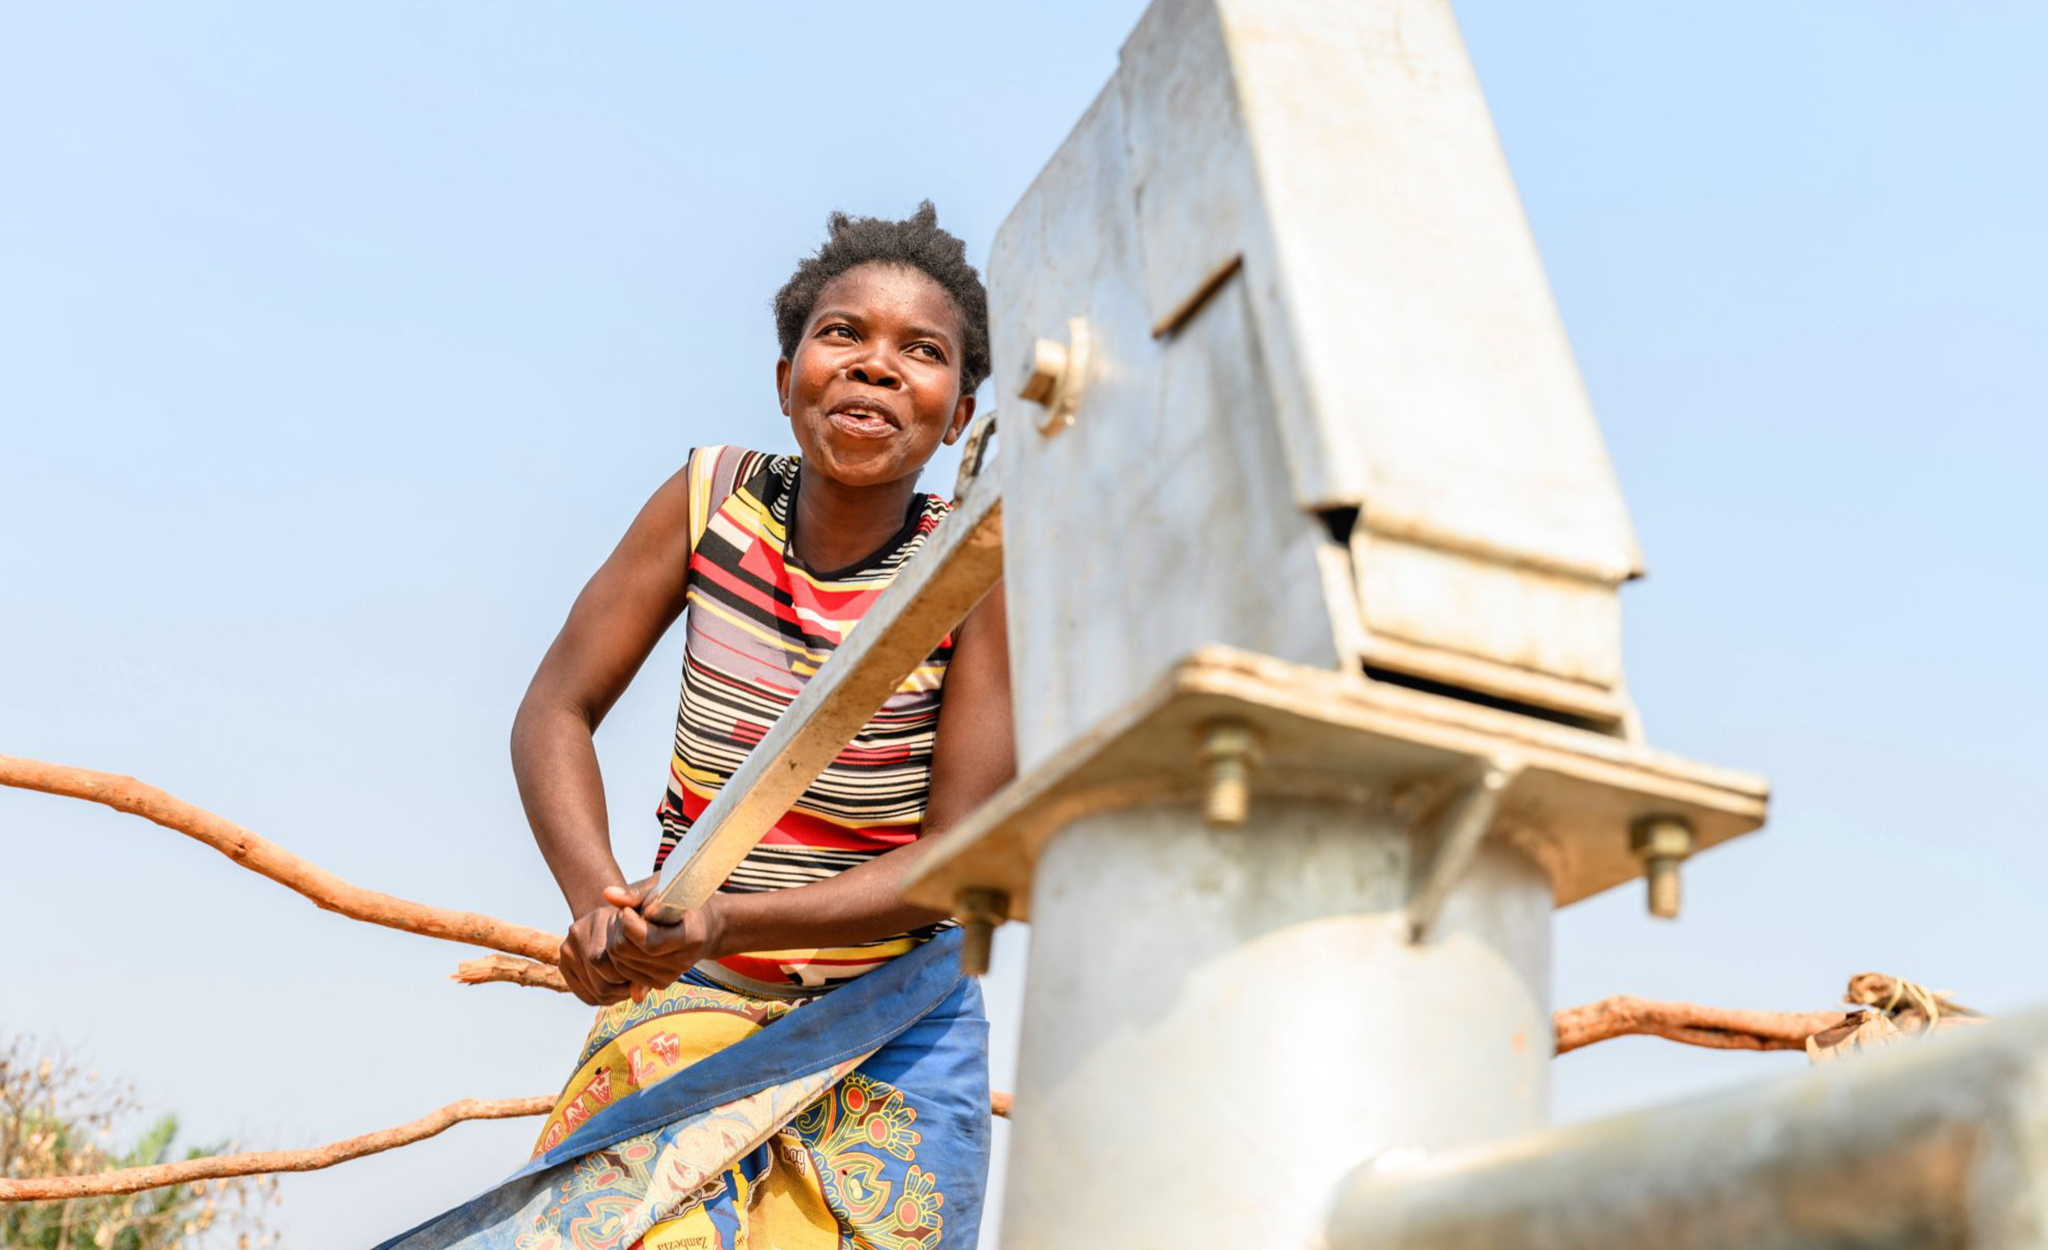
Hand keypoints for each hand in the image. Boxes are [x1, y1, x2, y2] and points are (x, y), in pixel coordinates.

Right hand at [557, 903, 634, 1006]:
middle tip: (635, 986)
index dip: (628, 977)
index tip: (643, 977)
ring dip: (613, 995)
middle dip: (622, 988)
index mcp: (598, 918)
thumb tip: (637, 998)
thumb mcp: (643, 938)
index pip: (607, 962)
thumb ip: (645, 965)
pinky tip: (613, 991)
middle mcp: (578, 931)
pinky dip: (601, 998)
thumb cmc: (633, 930)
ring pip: (594, 991)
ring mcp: (567, 947)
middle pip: (599, 979)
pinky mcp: (563, 963)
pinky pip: (584, 994)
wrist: (608, 919)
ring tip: (626, 988)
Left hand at [601, 876, 726, 1000]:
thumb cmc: (686, 899)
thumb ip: (637, 892)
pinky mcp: (661, 983)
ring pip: (621, 963)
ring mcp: (672, 975)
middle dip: (618, 930)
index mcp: (691, 936)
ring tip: (626, 923)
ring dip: (615, 940)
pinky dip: (619, 956)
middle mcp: (683, 961)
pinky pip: (625, 973)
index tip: (627, 908)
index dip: (629, 923)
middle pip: (628, 952)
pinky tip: (628, 938)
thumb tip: (608, 894)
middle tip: (623, 912)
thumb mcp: (666, 886)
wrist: (707, 926)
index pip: (649, 941)